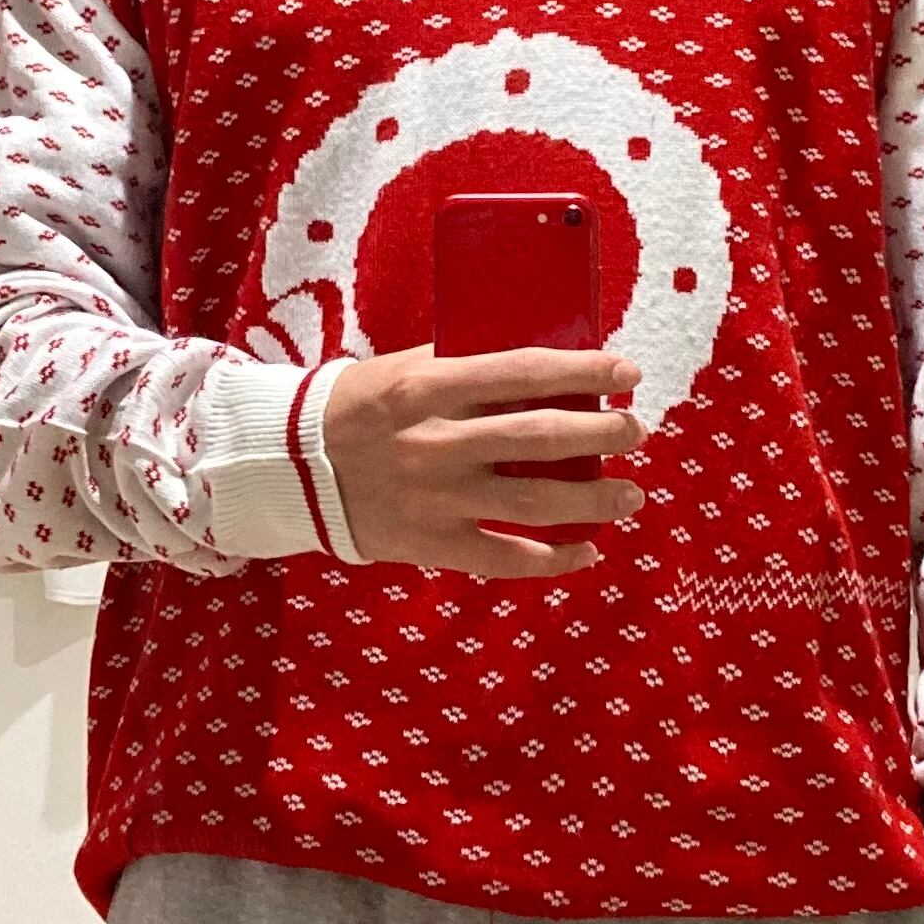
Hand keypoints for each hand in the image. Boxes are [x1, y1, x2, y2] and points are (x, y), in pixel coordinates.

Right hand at [322, 343, 648, 577]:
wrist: (287, 468)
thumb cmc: (354, 407)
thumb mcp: (402, 368)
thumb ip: (463, 365)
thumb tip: (538, 365)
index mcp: (429, 387)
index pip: (523, 372)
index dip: (584, 372)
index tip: (628, 372)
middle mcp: (437, 444)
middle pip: (540, 439)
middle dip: (602, 435)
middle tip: (636, 432)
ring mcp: (437, 498)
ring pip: (534, 503)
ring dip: (594, 499)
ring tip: (631, 494)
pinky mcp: (431, 543)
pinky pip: (504, 557)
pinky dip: (552, 558)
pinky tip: (586, 550)